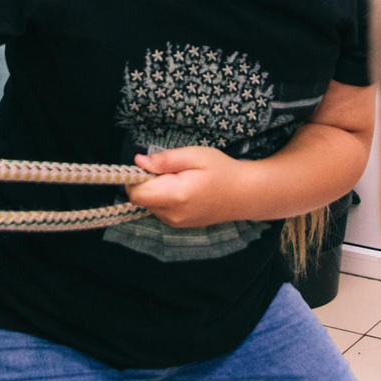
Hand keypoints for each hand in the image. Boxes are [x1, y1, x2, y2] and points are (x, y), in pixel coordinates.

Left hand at [127, 146, 249, 229]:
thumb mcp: (195, 155)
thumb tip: (139, 161)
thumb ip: (165, 160)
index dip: (136, 178)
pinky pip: (160, 210)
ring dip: (156, 191)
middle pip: (141, 199)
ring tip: (179, 180)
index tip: (151, 166)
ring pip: (150, 205)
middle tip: (170, 171)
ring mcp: (176, 223)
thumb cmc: (222, 170)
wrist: (244, 194)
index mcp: (175, 196)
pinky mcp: (179, 225)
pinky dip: (164, 198)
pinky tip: (182, 190)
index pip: (136, 194)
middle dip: (147, 183)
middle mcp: (172, 214)